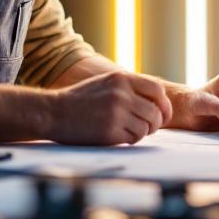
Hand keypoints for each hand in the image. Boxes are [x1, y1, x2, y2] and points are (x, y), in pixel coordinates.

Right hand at [46, 70, 172, 144]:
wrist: (54, 112)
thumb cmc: (80, 100)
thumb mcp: (106, 83)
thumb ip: (129, 87)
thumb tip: (158, 101)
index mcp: (121, 78)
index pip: (157, 89)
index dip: (164, 104)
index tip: (163, 114)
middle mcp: (122, 93)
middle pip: (156, 111)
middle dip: (155, 123)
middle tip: (147, 128)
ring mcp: (116, 112)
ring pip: (147, 127)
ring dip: (141, 132)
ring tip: (127, 131)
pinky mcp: (110, 131)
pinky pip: (134, 138)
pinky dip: (130, 140)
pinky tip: (118, 136)